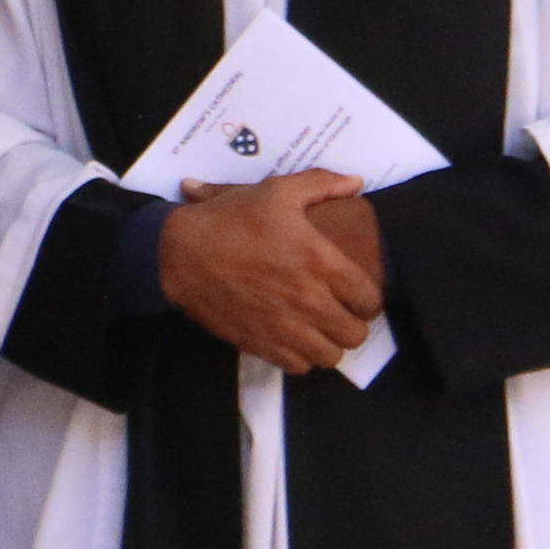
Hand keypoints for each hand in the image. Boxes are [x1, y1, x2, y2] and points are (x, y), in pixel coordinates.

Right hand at [158, 171, 382, 374]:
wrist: (180, 252)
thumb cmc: (230, 219)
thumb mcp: (277, 191)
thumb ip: (322, 184)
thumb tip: (356, 181)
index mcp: (320, 262)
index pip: (369, 300)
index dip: (369, 298)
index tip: (358, 293)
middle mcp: (308, 300)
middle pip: (354, 334)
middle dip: (353, 323)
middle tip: (341, 311)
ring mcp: (284, 327)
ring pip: (330, 356)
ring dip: (329, 344)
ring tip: (319, 329)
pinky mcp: (260, 343)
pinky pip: (298, 367)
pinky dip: (301, 357)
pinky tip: (294, 338)